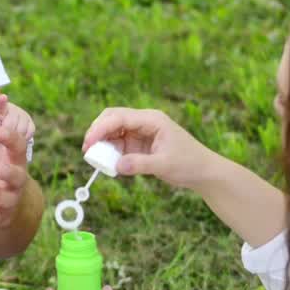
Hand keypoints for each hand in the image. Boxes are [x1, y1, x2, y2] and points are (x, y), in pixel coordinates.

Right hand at [82, 107, 217, 190]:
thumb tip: (117, 166)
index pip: (119, 117)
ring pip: (112, 130)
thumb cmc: (189, 164)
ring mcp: (140, 132)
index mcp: (152, 120)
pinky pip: (118, 144)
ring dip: (101, 142)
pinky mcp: (138, 144)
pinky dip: (109, 151)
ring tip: (94, 159)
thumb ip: (140, 164)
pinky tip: (107, 163)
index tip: (88, 143)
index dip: (100, 129)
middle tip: (86, 149)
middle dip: (96, 131)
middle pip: (112, 118)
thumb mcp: (164, 165)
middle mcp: (144, 122)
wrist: (202, 171)